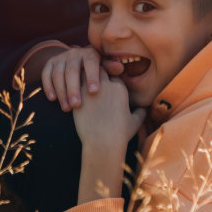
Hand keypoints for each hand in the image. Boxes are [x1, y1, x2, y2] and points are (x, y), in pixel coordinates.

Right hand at [37, 44, 121, 110]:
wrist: (78, 64)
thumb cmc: (97, 73)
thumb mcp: (105, 70)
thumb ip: (111, 70)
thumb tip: (120, 68)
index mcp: (90, 53)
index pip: (91, 63)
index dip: (92, 76)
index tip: (94, 91)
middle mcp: (74, 53)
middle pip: (72, 70)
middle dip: (73, 88)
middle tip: (76, 105)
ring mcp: (61, 58)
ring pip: (58, 74)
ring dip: (61, 92)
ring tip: (67, 108)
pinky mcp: (50, 63)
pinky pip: (46, 74)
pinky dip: (48, 86)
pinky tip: (52, 99)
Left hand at [72, 78, 145, 203]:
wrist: (103, 143)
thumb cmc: (120, 134)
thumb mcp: (135, 123)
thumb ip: (140, 113)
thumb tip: (143, 109)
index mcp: (119, 87)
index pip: (111, 72)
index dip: (107, 75)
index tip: (102, 80)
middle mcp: (105, 84)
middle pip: (97, 68)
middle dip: (92, 71)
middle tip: (86, 75)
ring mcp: (89, 89)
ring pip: (83, 74)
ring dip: (80, 77)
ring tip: (75, 81)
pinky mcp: (77, 96)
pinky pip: (71, 84)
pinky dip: (70, 86)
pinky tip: (68, 91)